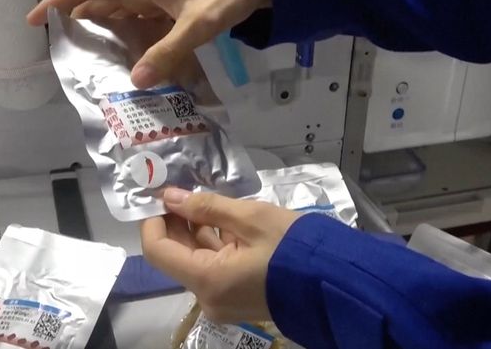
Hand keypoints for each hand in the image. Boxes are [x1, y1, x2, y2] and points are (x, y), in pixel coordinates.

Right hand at [27, 0, 271, 88]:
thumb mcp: (197, 26)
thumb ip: (166, 54)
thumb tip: (134, 81)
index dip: (57, 2)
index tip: (35, 21)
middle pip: (98, 3)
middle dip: (77, 26)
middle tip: (62, 57)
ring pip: (118, 16)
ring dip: (103, 36)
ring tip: (89, 66)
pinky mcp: (168, 8)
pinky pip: (139, 24)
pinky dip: (129, 41)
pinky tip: (128, 63)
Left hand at [140, 188, 299, 322]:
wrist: (337, 282)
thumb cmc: (294, 247)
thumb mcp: (251, 217)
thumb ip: (206, 206)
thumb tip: (171, 196)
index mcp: (207, 280)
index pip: (157, 250)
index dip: (153, 220)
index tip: (162, 194)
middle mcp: (208, 298)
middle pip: (175, 256)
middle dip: (175, 222)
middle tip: (184, 189)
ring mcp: (223, 301)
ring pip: (196, 261)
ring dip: (196, 230)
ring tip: (205, 199)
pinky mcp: (237, 298)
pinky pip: (214, 269)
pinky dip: (214, 244)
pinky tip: (223, 219)